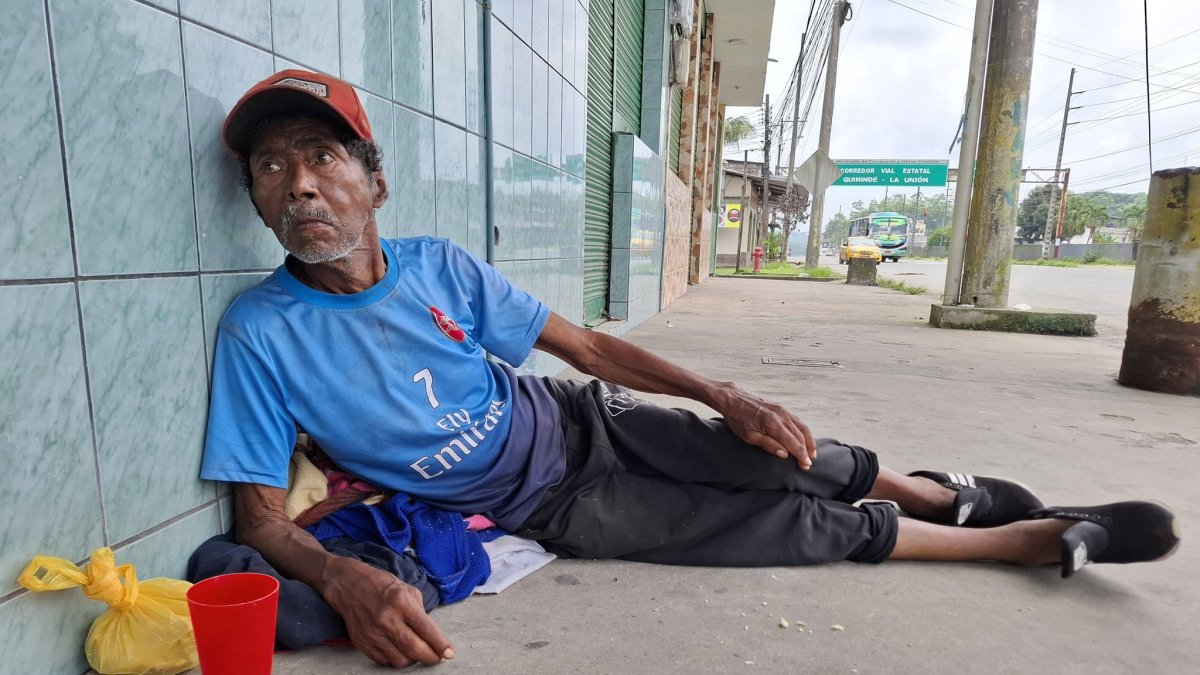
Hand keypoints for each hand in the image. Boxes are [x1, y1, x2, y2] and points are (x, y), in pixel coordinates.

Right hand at [322, 556, 453, 666]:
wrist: (349, 586)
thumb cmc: (382, 585)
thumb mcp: (407, 589)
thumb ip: (420, 612)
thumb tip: (432, 635)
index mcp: (401, 602)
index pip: (426, 629)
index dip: (440, 644)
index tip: (449, 653)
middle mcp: (386, 619)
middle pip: (414, 649)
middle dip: (431, 658)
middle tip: (438, 658)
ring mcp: (373, 633)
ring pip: (400, 660)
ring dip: (413, 660)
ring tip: (417, 651)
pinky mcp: (363, 643)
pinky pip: (385, 661)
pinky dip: (395, 658)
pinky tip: (399, 649)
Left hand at [716, 385, 816, 469]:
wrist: (733, 399)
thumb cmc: (738, 419)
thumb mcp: (748, 436)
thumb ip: (768, 444)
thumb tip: (784, 454)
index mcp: (773, 424)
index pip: (793, 443)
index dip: (801, 455)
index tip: (805, 465)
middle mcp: (781, 415)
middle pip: (800, 436)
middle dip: (806, 451)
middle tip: (808, 464)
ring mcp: (783, 410)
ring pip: (802, 427)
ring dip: (809, 441)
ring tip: (811, 453)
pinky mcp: (781, 408)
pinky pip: (797, 421)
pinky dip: (804, 431)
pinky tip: (804, 439)